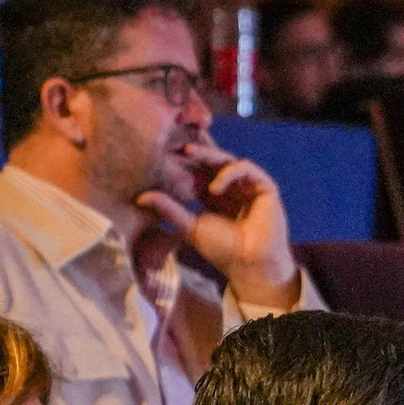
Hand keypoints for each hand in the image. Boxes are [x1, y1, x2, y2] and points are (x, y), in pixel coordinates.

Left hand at [136, 141, 298, 308]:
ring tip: (189, 152)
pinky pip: (245, 168)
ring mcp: (248, 185)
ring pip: (228, 160)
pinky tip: (214, 188)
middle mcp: (231, 187)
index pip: (198, 170)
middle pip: (212, 160)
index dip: (183, 161)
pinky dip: (228, 173)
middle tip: (175, 140)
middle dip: (195, 149)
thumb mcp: (190, 226)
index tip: (163, 151)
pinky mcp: (264, 187)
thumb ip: (168, 209)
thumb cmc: (223, 250)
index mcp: (214, 195)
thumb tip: (139, 198)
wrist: (249, 265)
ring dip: (208, 155)